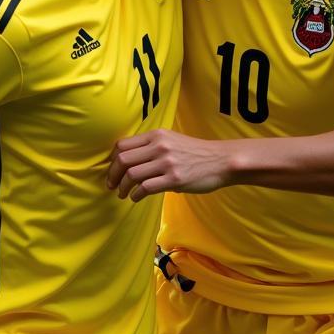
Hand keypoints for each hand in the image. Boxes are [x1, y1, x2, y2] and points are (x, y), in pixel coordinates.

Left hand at [107, 130, 231, 200]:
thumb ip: (153, 146)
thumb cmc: (196, 153)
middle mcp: (160, 146)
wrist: (221, 160)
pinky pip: (146, 188)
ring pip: (131, 175)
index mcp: (157, 135)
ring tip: (123, 194)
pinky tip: (136, 198)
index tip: (113, 170)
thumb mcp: (172, 140)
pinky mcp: (175, 179)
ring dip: (122, 187)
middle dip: (113, 175)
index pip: (122, 145)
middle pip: (123, 160)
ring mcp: (167, 163)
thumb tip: (130, 161)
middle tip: (112, 185)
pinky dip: (136, 195)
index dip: (112, 160)